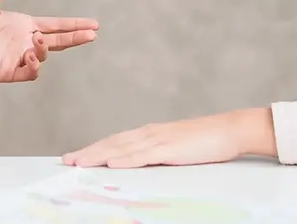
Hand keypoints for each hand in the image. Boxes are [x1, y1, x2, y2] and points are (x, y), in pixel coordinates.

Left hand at [0, 0, 98, 85]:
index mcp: (22, 23)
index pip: (55, 24)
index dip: (73, 24)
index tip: (93, 24)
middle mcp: (24, 40)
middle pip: (58, 40)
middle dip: (76, 37)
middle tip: (92, 34)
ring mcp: (16, 57)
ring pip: (44, 56)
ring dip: (46, 48)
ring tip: (37, 40)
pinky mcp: (7, 71)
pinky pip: (29, 72)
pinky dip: (35, 65)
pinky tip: (30, 54)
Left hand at [61, 109, 276, 168]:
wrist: (230, 129)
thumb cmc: (206, 142)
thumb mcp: (176, 150)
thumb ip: (157, 155)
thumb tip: (137, 166)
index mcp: (150, 134)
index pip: (116, 142)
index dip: (94, 149)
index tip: (75, 157)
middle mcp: (150, 133)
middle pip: (113, 143)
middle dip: (88, 152)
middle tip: (66, 161)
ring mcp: (160, 139)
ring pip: (122, 148)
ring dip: (99, 155)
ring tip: (79, 162)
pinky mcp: (171, 148)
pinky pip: (144, 154)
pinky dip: (126, 159)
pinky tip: (112, 163)